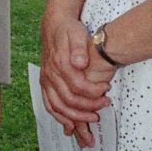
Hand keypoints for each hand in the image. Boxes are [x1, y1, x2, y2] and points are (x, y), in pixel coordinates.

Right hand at [39, 9, 111, 149]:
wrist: (54, 24)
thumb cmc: (69, 30)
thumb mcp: (77, 33)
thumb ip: (79, 48)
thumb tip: (81, 63)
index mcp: (59, 63)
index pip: (78, 86)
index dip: (93, 92)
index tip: (106, 90)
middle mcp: (50, 75)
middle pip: (68, 100)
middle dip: (88, 107)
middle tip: (104, 105)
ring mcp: (46, 81)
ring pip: (57, 107)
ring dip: (74, 117)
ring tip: (91, 119)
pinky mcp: (44, 84)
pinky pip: (49, 105)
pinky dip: (59, 117)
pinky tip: (70, 125)